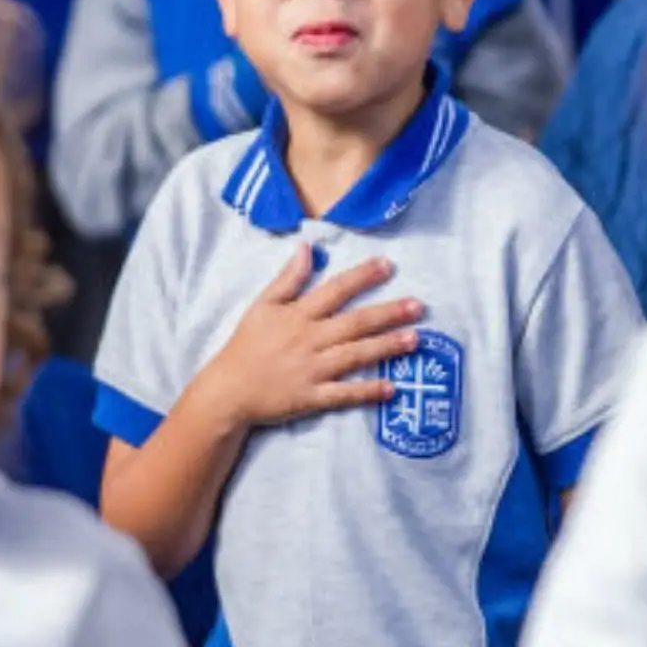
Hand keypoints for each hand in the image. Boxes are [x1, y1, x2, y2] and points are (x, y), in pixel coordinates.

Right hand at [205, 247, 422, 428]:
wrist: (227, 391)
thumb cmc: (246, 345)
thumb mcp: (262, 306)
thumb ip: (287, 279)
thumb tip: (307, 248)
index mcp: (297, 315)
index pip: (335, 290)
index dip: (362, 277)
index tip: (388, 265)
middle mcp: (308, 340)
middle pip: (354, 323)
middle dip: (388, 313)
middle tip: (418, 305)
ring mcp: (312, 370)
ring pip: (355, 356)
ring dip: (386, 347)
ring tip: (416, 339)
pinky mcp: (312, 397)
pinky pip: (344, 394)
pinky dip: (367, 391)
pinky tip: (392, 387)